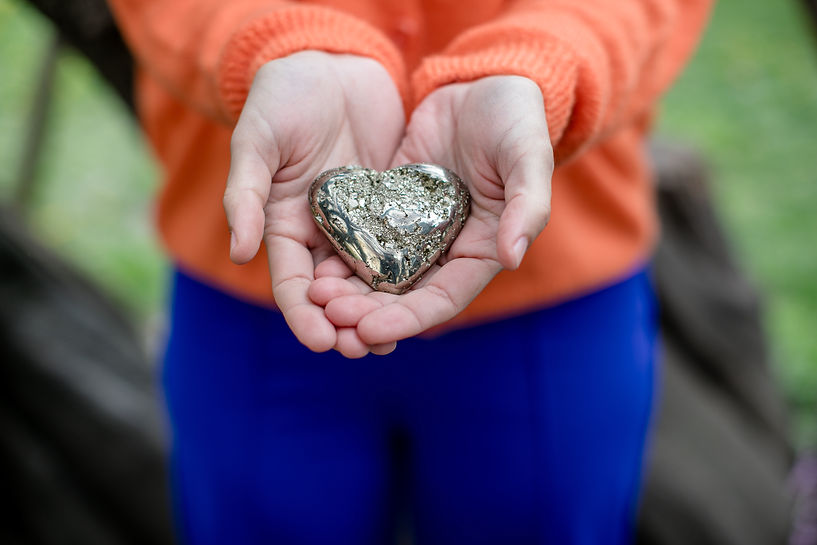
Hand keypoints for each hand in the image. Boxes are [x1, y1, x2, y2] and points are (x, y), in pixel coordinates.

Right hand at [223, 51, 403, 354]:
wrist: (330, 63)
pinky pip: (401, 245)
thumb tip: (240, 253)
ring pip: (369, 277)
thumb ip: (246, 195)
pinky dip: (408, 273)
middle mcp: (323, 232)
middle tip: (365, 351)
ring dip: (379, 309)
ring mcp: (359, 222)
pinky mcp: (391, 206)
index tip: (322, 342)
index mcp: (284, 225)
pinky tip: (424, 295)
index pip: (293, 284)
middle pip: (334, 291)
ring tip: (395, 339)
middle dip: (347, 323)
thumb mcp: (258, 142)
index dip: (305, 316)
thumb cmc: (283, 98)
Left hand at [310, 76, 553, 344]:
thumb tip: (511, 257)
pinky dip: (341, 250)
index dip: (407, 319)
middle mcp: (446, 247)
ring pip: (377, 270)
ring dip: (349, 288)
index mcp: (482, 249)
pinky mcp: (390, 204)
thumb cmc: (517, 119)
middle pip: (403, 294)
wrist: (485, 81)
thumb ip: (528, 206)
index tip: (370, 331)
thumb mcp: (529, 157)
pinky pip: (362, 233)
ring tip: (315, 295)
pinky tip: (312, 262)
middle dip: (367, 310)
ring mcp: (414, 227)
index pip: (443, 299)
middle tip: (329, 313)